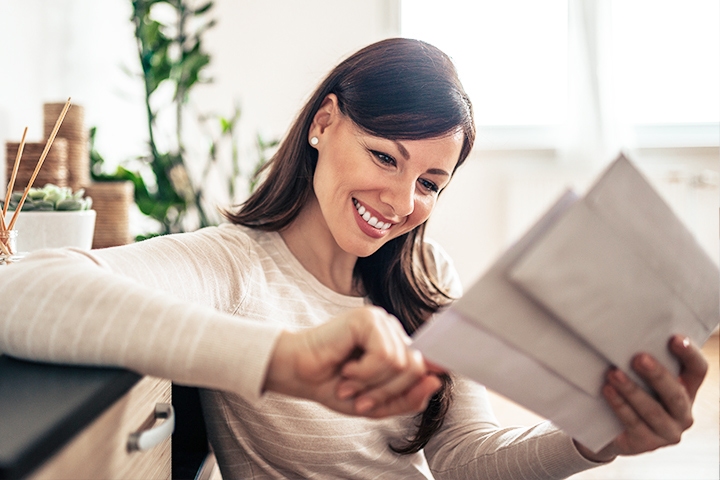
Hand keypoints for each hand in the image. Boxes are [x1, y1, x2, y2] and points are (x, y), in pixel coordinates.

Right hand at [263, 306, 442, 417]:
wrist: (297, 375)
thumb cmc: (332, 385)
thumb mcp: (376, 404)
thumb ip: (409, 398)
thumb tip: (436, 382)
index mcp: (397, 347)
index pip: (427, 364)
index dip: (424, 379)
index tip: (414, 386)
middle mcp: (392, 331)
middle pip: (415, 368)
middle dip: (388, 392)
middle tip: (360, 399)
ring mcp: (380, 322)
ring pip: (401, 364)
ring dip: (372, 384)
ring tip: (348, 383)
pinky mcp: (367, 318)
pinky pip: (384, 355)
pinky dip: (365, 372)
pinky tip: (346, 368)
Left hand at [576, 335, 708, 461]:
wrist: (608, 429)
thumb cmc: (628, 393)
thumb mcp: (640, 377)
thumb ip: (643, 361)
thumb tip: (628, 334)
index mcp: (687, 390)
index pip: (697, 370)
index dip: (689, 355)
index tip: (674, 338)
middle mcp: (683, 413)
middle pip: (675, 393)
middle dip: (656, 375)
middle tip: (638, 358)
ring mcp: (667, 432)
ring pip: (653, 410)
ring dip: (632, 390)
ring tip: (613, 374)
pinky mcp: (646, 444)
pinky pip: (634, 423)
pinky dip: (619, 406)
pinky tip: (608, 391)